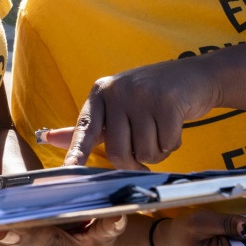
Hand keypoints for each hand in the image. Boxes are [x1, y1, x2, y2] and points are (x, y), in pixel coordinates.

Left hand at [61, 61, 219, 168]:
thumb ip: (88, 127)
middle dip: (134, 162)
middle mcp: (118, 91)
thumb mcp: (117, 106)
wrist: (196, 76)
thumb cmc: (152, 96)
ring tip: (162, 129)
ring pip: (144, 152)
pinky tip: (175, 125)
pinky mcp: (168, 101)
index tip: (69, 168)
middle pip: (118, 151)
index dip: (77, 150)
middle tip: (146, 150)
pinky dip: (173, 144)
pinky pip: (167, 144)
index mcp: (101, 93)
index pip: (85, 127)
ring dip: (157, 152)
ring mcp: (143, 95)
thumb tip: (49, 138)